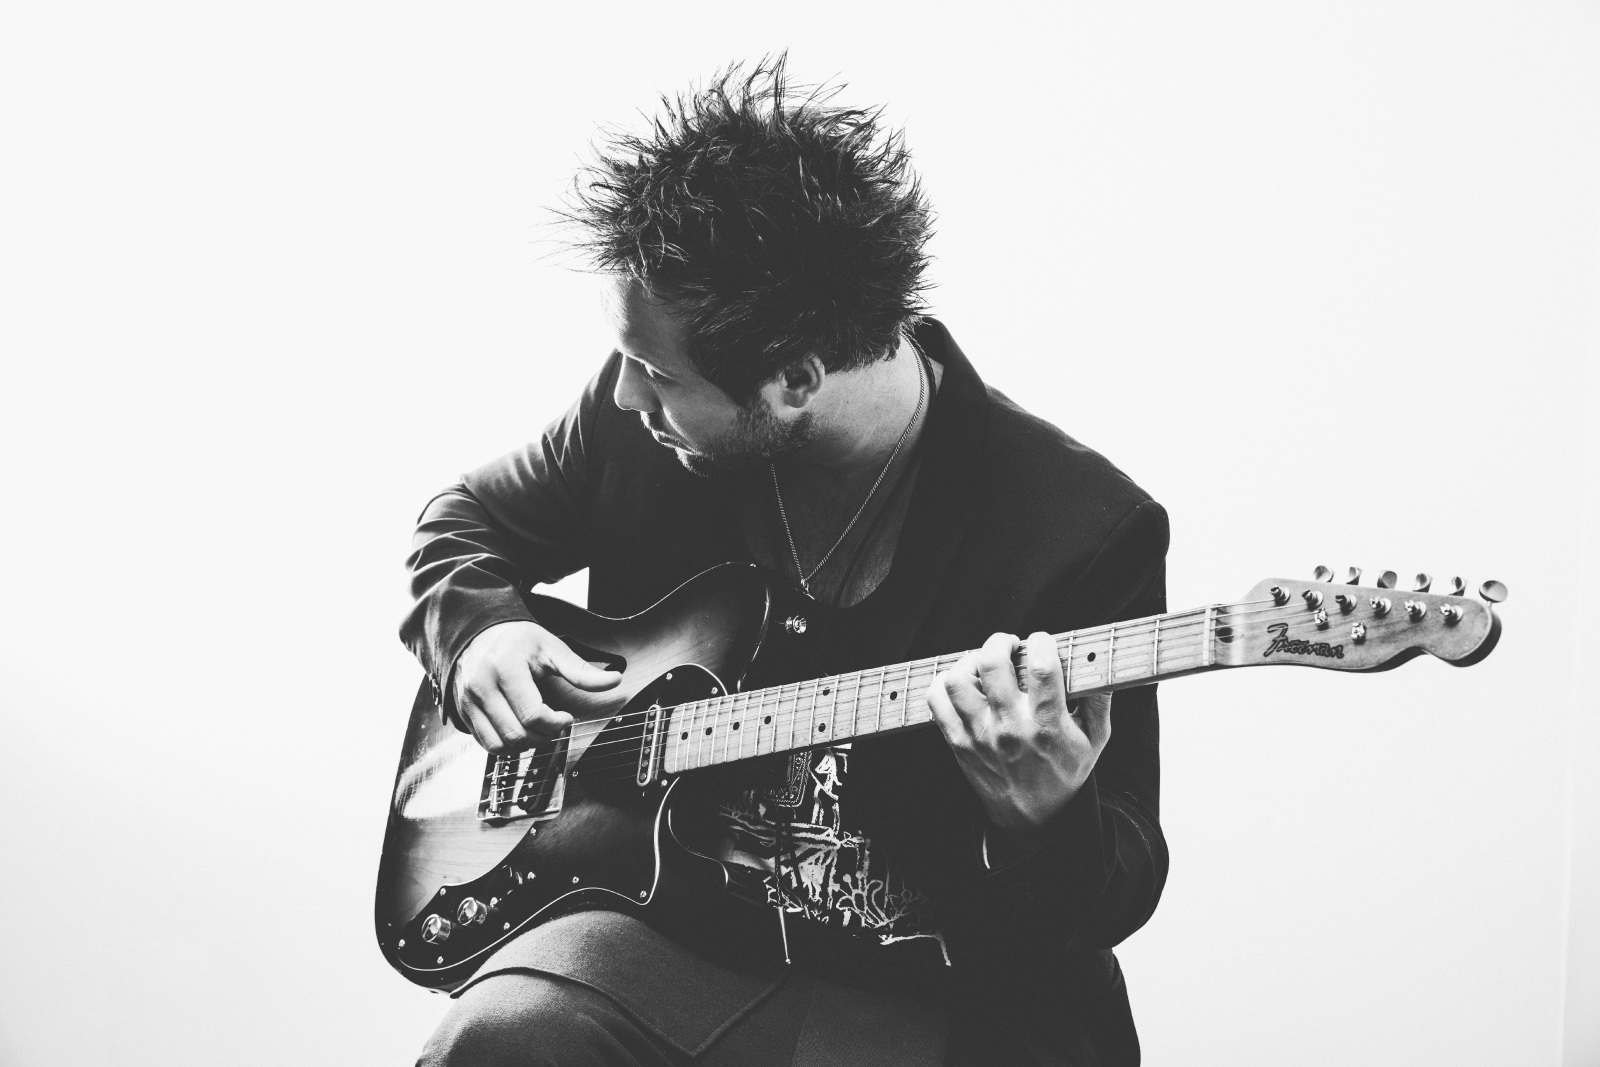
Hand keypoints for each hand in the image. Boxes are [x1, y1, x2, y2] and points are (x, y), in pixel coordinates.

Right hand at [451, 620, 620, 753]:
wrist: (479, 633)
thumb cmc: (518, 640)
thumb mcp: (552, 648)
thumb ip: (581, 670)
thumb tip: (615, 680)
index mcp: (505, 668)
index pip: (532, 714)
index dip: (556, 723)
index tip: (566, 716)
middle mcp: (481, 686)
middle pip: (516, 734)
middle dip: (544, 736)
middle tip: (555, 724)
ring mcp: (468, 700)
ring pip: (499, 745)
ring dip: (525, 745)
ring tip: (538, 729)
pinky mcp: (463, 711)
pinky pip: (486, 743)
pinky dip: (507, 746)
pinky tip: (520, 730)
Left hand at [927, 631, 1112, 845]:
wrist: (1032, 817)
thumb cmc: (1064, 773)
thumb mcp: (1094, 740)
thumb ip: (1099, 700)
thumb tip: (1101, 663)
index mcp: (1047, 725)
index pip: (1041, 668)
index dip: (1041, 642)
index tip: (1042, 640)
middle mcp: (1010, 727)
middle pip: (992, 664)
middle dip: (1000, 642)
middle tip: (1009, 645)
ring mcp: (980, 735)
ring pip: (958, 679)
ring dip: (970, 662)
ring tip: (984, 665)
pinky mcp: (959, 743)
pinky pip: (937, 702)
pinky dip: (945, 684)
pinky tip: (964, 684)